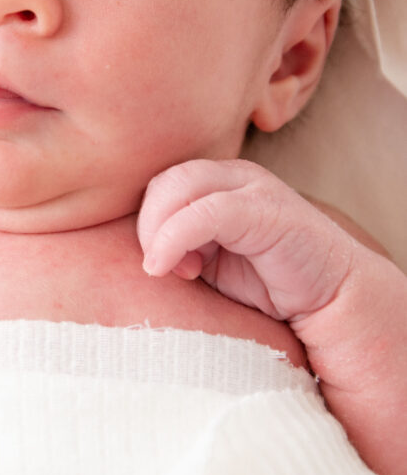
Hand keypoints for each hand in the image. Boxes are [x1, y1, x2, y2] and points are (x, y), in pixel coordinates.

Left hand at [137, 159, 355, 321]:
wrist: (331, 299)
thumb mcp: (210, 260)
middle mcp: (235, 176)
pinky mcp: (266, 208)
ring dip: (160, 231)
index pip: (161, 184)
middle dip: (149, 226)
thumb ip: (179, 244)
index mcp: (219, 182)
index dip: (149, 222)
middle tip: (161, 268)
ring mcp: (253, 187)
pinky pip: (205, 211)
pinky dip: (174, 238)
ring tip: (172, 270)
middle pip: (165, 180)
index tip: (159, 265)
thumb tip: (142, 249)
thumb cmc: (268, 283)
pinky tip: (173, 268)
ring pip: (180, 187)